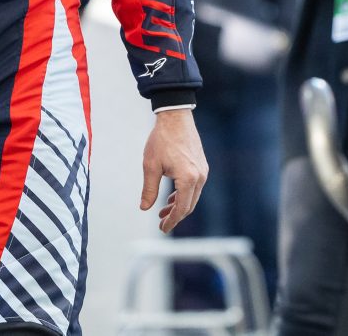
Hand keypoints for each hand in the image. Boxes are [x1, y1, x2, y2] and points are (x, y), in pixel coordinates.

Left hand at [140, 108, 207, 232]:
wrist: (175, 117)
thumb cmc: (162, 140)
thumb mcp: (151, 166)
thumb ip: (149, 190)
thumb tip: (144, 208)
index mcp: (187, 179)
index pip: (181, 208)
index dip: (172, 221)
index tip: (162, 229)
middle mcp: (199, 176)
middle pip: (189, 205)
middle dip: (175, 216)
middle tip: (161, 222)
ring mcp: (203, 170)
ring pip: (193, 196)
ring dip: (179, 205)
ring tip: (163, 210)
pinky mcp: (201, 165)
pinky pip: (194, 186)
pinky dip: (183, 194)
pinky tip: (171, 196)